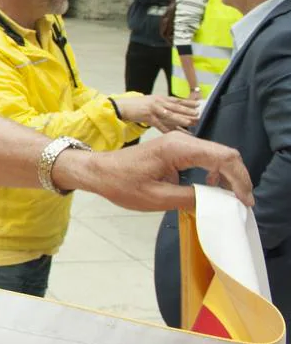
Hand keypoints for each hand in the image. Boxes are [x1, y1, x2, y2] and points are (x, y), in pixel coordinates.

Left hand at [55, 132, 251, 210]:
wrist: (98, 171)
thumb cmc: (121, 183)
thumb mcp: (157, 198)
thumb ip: (190, 198)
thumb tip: (218, 202)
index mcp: (178, 148)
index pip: (223, 157)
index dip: (239, 179)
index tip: (244, 201)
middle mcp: (182, 140)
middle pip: (224, 153)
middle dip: (238, 177)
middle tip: (243, 202)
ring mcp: (179, 143)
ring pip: (216, 155)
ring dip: (227, 175)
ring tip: (231, 198)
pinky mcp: (175, 149)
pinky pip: (204, 157)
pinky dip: (215, 172)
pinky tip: (212, 188)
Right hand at [115, 94, 200, 132]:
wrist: (121, 106)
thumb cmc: (135, 105)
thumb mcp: (150, 102)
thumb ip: (161, 106)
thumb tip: (171, 111)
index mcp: (160, 98)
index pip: (177, 100)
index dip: (188, 102)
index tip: (198, 105)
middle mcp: (158, 102)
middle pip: (176, 107)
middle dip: (188, 111)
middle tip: (198, 115)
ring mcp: (153, 109)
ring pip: (170, 115)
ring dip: (181, 119)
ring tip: (190, 122)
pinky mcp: (147, 117)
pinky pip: (159, 124)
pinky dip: (167, 129)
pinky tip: (173, 133)